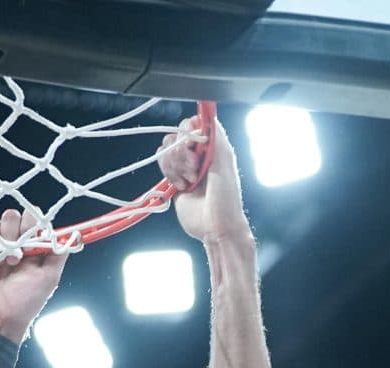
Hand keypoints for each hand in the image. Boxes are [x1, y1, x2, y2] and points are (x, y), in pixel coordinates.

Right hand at [0, 208, 64, 341]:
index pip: (32, 217)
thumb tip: (71, 234)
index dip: (32, 225)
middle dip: (14, 233)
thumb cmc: (25, 303)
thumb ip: (59, 254)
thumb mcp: (50, 278)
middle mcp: (12, 241)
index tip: (30, 245)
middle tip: (14, 259)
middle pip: (12, 215)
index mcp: (30, 245)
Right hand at [166, 114, 248, 245]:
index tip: (192, 144)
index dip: (188, 132)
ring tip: (189, 181)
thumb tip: (207, 118)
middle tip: (194, 169)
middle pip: (177, 136)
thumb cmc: (226, 199)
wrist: (215, 228)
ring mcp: (186, 167)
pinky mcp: (175, 180)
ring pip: (167, 150)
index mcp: (214, 147)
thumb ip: (216, 139)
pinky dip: (169, 174)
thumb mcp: (224, 164)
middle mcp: (199, 154)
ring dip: (175, 165)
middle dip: (181, 153)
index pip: (194, 125)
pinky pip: (163, 165)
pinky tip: (182, 187)